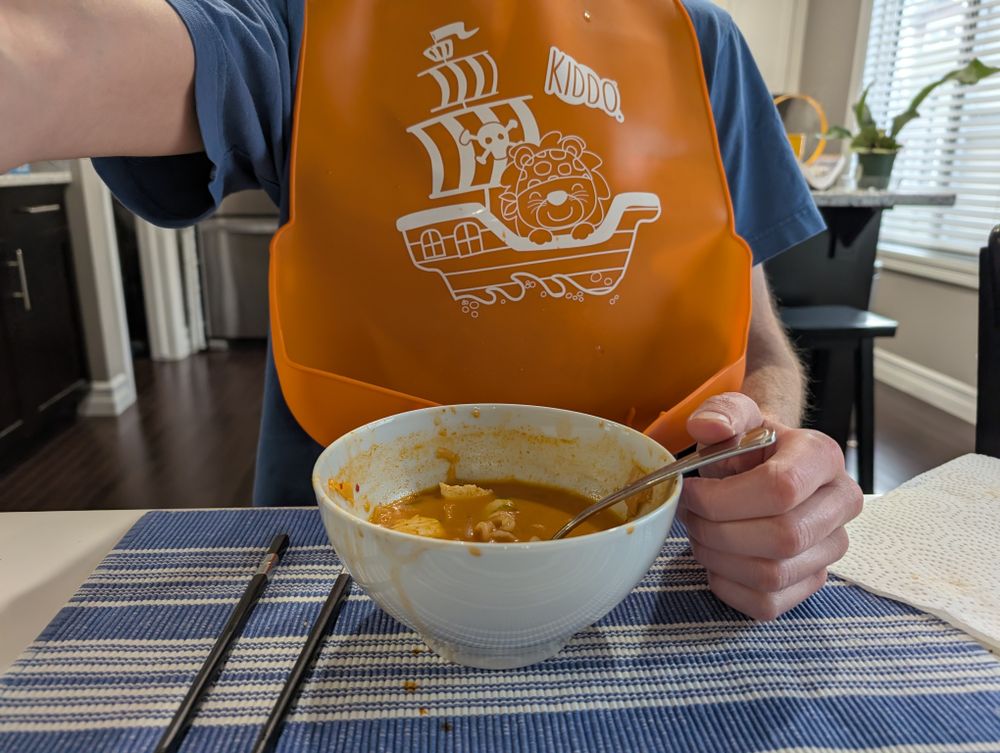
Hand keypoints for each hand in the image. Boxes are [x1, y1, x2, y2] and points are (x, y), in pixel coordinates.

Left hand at [676, 392, 862, 619]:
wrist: (764, 464)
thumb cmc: (748, 444)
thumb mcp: (733, 415)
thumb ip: (720, 411)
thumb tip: (708, 427)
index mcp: (823, 457)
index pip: (781, 489)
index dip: (724, 498)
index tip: (690, 493)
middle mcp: (840, 504)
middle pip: (781, 537)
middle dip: (718, 531)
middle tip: (690, 517)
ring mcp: (831, 548)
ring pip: (773, 574)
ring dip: (719, 559)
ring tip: (699, 535)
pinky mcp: (813, 581)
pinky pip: (769, 604)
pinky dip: (729, 586)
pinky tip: (716, 560)